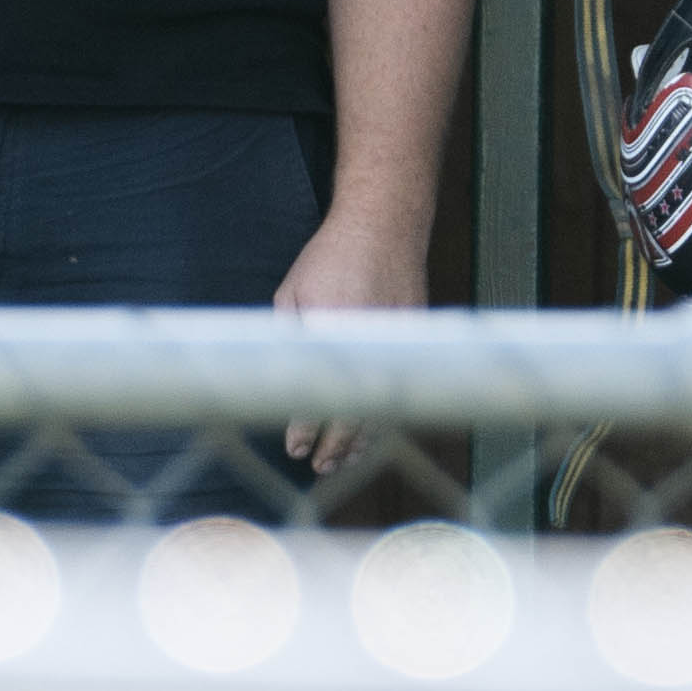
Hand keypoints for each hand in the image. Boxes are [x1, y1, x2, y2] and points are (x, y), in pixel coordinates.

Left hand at [270, 197, 425, 467]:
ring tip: (338, 460)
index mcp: (331, 330)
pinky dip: (382, 417)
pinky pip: (397, 391)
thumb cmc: (330, 257)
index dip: (305, 429)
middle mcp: (367, 342)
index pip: (319, 395)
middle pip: (355, 412)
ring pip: (381, 408)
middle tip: (316, 463)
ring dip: (359, 440)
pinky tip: (367, 434)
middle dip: (334, 445)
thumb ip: (289, 338)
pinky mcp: (413, 342)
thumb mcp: (293, 292)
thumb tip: (278, 384)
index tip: (294, 447)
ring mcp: (395, 344)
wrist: (384, 226)